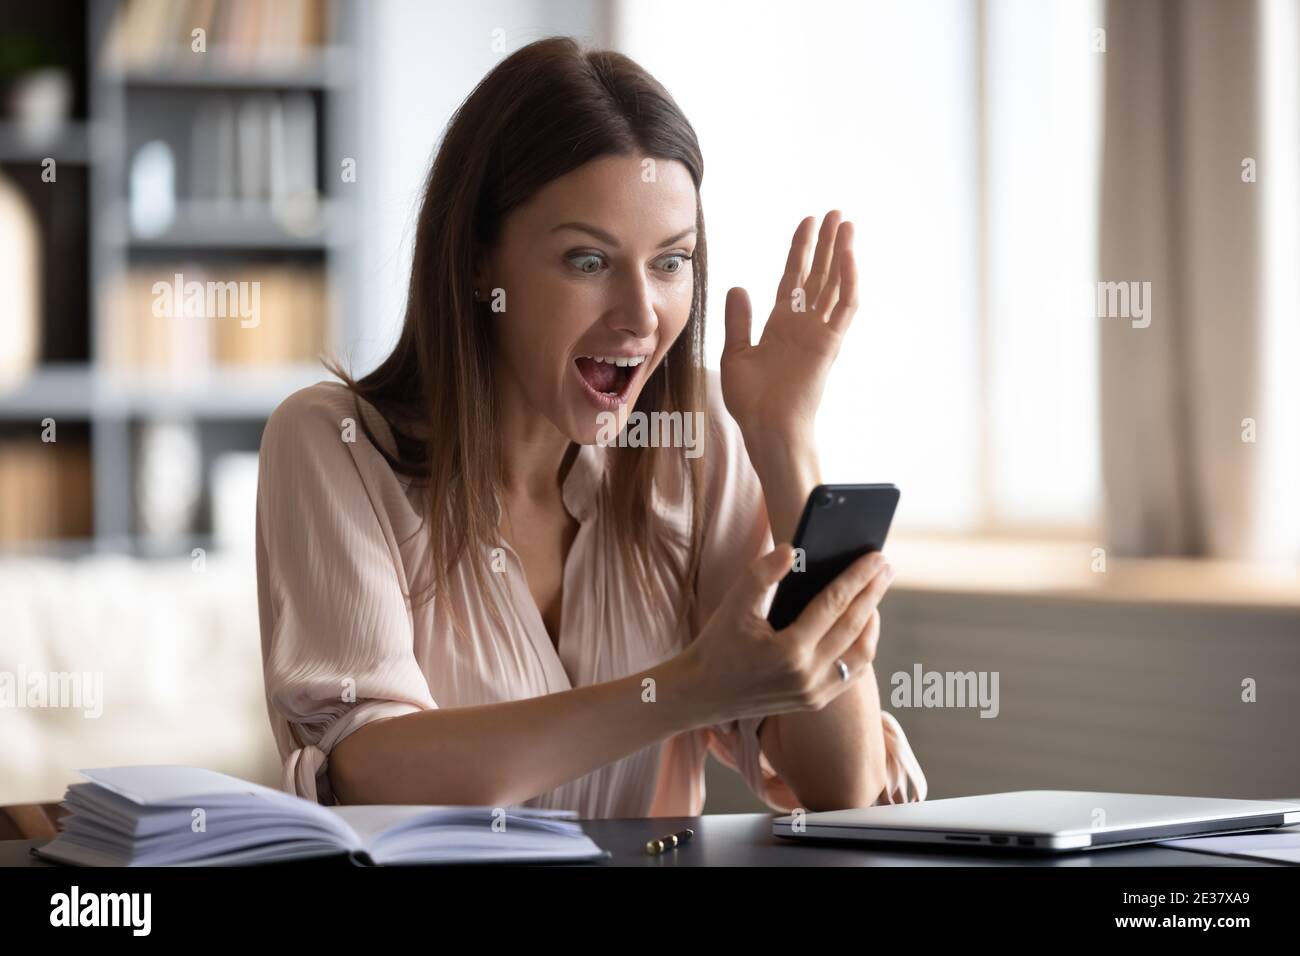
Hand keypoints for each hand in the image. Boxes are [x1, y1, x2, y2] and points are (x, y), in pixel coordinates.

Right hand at [678, 543, 894, 724]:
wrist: (702, 694)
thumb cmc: (717, 645)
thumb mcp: (734, 605)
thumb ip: (762, 574)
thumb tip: (793, 549)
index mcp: (789, 650)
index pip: (834, 604)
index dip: (858, 577)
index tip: (877, 557)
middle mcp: (807, 676)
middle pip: (854, 626)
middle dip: (873, 593)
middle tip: (886, 567)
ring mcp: (814, 693)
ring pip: (861, 655)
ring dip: (871, 622)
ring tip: (873, 596)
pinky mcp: (814, 702)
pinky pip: (850, 674)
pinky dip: (861, 648)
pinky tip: (860, 627)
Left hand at [720, 210, 859, 444]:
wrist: (767, 427)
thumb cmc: (751, 401)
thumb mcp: (735, 353)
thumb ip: (738, 320)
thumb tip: (738, 286)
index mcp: (781, 324)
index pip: (794, 277)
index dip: (800, 249)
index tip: (807, 223)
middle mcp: (803, 324)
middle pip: (819, 274)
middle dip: (826, 243)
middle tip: (834, 213)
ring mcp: (819, 332)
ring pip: (835, 283)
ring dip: (842, 253)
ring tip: (846, 223)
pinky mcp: (830, 343)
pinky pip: (845, 307)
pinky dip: (849, 281)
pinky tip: (849, 255)